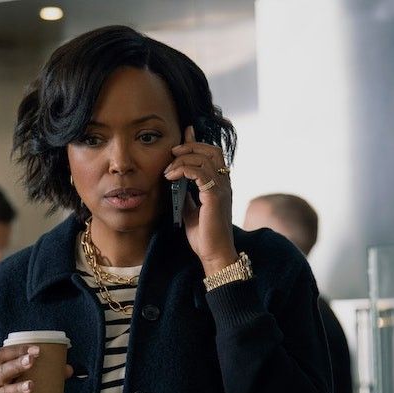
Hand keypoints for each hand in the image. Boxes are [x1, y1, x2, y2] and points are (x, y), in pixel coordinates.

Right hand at [0, 345, 73, 392]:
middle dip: (17, 365)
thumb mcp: (17, 382)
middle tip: (32, 360)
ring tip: (31, 385)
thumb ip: (40, 374)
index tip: (36, 349)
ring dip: (18, 389)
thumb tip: (68, 369)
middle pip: (3, 372)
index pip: (2, 355)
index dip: (17, 350)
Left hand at [164, 125, 237, 274]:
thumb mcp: (192, 209)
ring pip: (205, 159)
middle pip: (211, 151)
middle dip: (190, 146)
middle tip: (172, 152)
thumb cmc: (204, 235)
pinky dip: (183, 170)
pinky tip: (171, 178)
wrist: (213, 254)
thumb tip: (177, 180)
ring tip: (168, 170)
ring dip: (183, 160)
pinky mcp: (215, 197)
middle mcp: (225, 183)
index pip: (213, 154)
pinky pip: (200, 173)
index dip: (197, 142)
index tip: (181, 136)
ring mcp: (222, 189)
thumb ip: (188, 193)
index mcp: (221, 184)